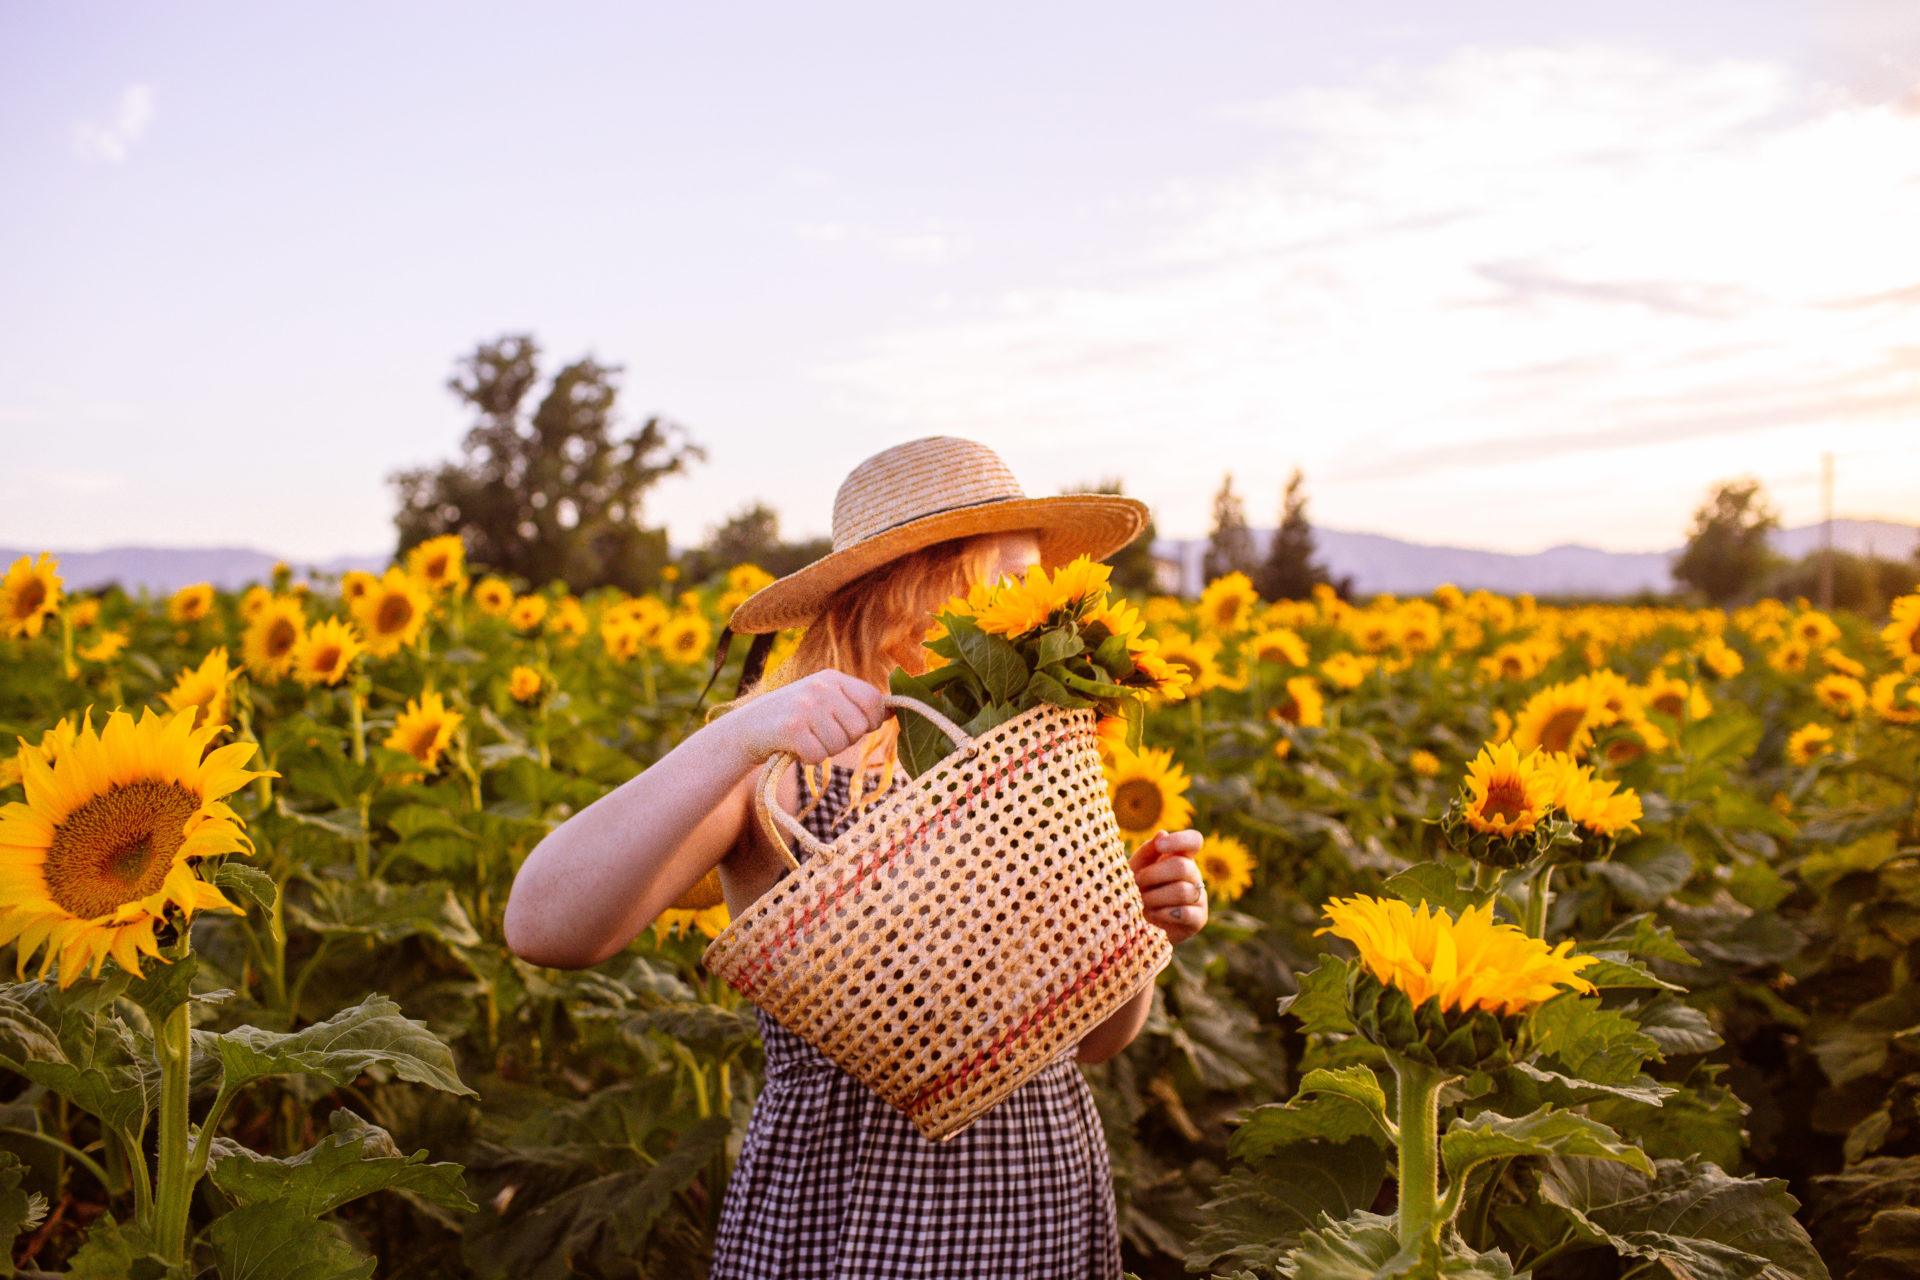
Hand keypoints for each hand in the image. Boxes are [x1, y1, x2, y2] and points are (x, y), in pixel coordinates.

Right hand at [720, 669, 888, 765]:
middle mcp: (820, 687)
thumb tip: (892, 712)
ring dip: (824, 751)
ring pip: (839, 745)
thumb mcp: (823, 700)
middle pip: (858, 728)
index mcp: (832, 677)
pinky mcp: (791, 728)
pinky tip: (794, 748)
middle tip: (820, 735)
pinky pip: (818, 756)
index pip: (874, 700)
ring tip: (806, 739)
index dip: (870, 721)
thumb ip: (854, 704)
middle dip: (844, 740)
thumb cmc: (793, 718)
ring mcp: (805, 706)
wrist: (746, 728)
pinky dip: (808, 759)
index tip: (853, 728)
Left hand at [1131, 829, 1207, 944]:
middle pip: (1182, 866)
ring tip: (1141, 902)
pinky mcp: (1198, 918)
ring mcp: (1198, 896)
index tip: (1160, 845)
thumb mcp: (1135, 868)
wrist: (1135, 924)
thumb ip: (1147, 852)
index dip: (1180, 840)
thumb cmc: (1134, 890)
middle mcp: (1193, 874)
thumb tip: (1162, 833)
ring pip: (1183, 891)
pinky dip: (1164, 914)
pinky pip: (1186, 913)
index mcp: (1180, 856)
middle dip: (1154, 875)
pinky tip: (1153, 915)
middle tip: (1136, 883)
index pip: (1194, 840)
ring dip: (1155, 897)